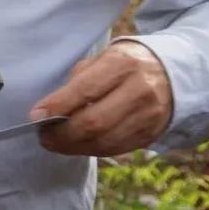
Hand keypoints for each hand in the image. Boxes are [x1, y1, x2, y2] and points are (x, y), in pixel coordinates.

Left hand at [32, 41, 172, 156]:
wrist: (172, 74)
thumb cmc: (125, 64)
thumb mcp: (103, 58)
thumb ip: (79, 79)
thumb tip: (50, 108)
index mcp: (122, 64)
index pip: (85, 90)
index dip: (58, 106)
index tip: (35, 116)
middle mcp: (139, 91)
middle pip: (95, 122)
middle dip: (63, 135)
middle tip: (44, 136)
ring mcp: (149, 116)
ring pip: (105, 141)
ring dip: (74, 147)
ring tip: (56, 143)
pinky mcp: (151, 135)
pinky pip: (116, 149)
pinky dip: (92, 150)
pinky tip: (77, 146)